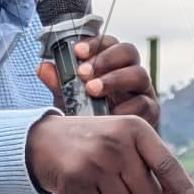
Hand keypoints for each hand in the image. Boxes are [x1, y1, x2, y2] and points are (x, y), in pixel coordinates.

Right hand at [25, 113, 193, 193]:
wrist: (44, 139)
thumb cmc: (94, 142)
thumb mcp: (125, 142)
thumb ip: (152, 167)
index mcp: (136, 128)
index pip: (167, 165)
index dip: (185, 191)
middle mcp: (118, 142)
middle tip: (119, 184)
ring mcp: (96, 161)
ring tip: (102, 186)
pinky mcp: (77, 180)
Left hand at [37, 36, 159, 129]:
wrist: (105, 150)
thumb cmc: (89, 117)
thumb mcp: (70, 99)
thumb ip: (59, 83)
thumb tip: (42, 68)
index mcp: (113, 64)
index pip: (109, 43)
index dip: (95, 43)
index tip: (77, 52)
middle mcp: (130, 73)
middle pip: (128, 52)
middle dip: (105, 59)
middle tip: (84, 73)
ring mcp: (143, 91)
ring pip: (139, 74)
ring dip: (114, 79)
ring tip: (92, 90)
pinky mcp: (151, 113)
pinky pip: (144, 104)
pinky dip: (126, 107)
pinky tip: (110, 113)